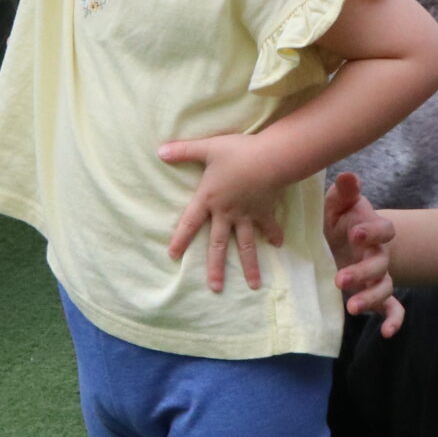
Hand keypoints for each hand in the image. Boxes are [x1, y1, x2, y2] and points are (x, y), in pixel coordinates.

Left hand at [161, 133, 290, 290]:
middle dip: (216, 267)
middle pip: (218, 244)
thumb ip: (183, 151)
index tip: (173, 256)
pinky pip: (269, 227)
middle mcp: (227, 213)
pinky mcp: (265, 211)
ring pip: (246, 245)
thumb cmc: (238, 152)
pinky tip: (278, 245)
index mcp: (209, 199)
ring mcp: (247, 215)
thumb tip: (159, 150)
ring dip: (250, 265)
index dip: (180, 239)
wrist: (271, 158)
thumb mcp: (207, 148)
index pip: (190, 223)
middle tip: (215, 288)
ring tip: (253, 285)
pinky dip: (274, 235)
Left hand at [323, 172, 403, 335]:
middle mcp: (379, 255)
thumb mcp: (336, 205)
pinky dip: (394, 321)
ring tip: (352, 307)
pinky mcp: (375, 296)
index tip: (355, 233)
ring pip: (385, 287)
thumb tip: (348, 176)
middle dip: (362, 271)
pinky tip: (387, 334)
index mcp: (372, 231)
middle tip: (340, 278)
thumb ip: (344, 193)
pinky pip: (392, 309)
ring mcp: (379, 276)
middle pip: (380, 263)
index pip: (384, 230)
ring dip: (371, 297)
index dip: (373, 231)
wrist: (342, 241)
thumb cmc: (338, 221)